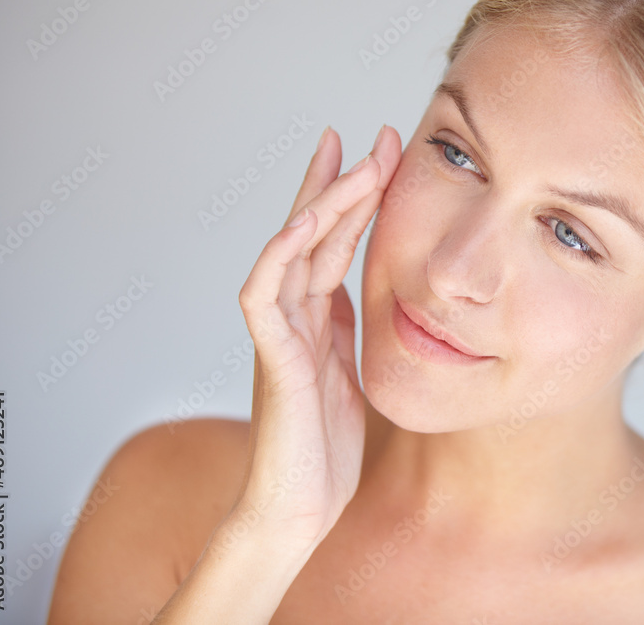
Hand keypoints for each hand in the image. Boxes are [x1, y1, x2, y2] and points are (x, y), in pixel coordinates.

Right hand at [230, 123, 400, 556]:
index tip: (378, 156)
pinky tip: (304, 222)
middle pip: (312, 233)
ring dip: (321, 203)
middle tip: (367, 137)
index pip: (332, 243)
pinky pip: (264, 295)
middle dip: (339, 183)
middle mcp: (294, 315)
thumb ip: (343, 328)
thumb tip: (356, 288)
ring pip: (293, 251)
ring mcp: (280, 333)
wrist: (301, 507)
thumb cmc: (324, 447)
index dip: (352, 199)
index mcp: (316, 317)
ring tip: (351, 161)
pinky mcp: (272, 358)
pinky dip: (280, 256)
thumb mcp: (348, 370)